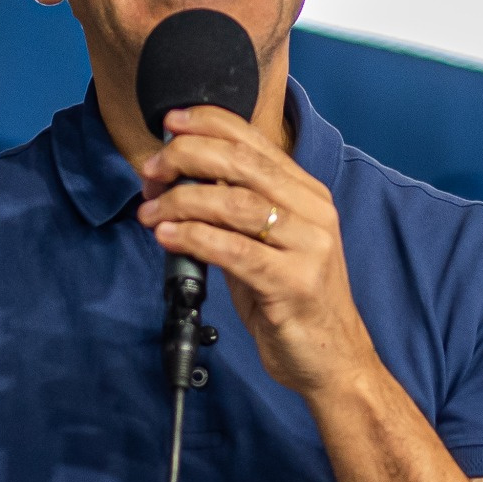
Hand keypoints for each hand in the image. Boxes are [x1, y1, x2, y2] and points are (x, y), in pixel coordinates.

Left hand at [136, 107, 377, 397]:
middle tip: (151, 170)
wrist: (332, 358)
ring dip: (181, 202)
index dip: (209, 124)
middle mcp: (313, 210)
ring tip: (150, 212)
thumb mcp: (261, 244)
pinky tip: (167, 236)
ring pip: (235, 203)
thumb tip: (177, 183)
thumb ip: (230, 211)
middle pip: (242, 164)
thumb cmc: (288, 298)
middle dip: (187, 158)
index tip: (169, 123)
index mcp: (306, 193)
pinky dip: (194, 238)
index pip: (255, 142)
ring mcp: (308, 245)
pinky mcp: (294, 282)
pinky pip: (235, 250)